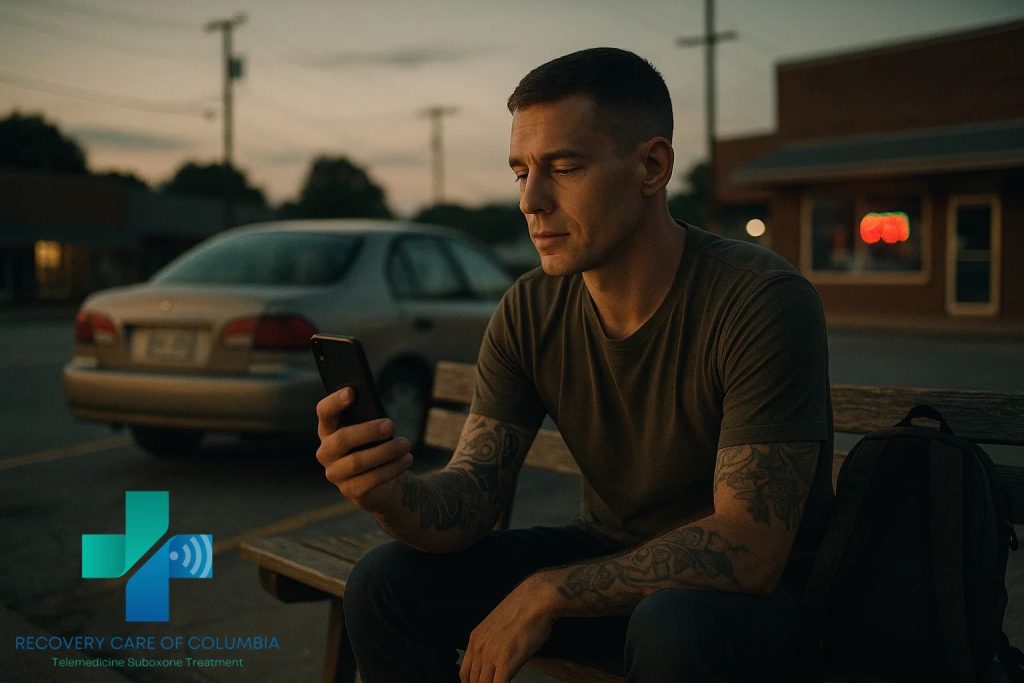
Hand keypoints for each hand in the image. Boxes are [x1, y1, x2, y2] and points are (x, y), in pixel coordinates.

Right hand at [315, 387, 413, 511]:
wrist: (380, 483)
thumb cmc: (374, 446)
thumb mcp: (372, 431)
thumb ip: (370, 421)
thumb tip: (383, 420)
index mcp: (328, 429)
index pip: (324, 412)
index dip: (335, 401)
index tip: (352, 391)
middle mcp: (326, 452)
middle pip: (342, 438)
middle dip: (368, 430)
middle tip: (390, 424)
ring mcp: (335, 474)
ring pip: (358, 462)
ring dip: (386, 451)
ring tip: (405, 444)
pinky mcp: (350, 491)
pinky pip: (371, 479)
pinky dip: (393, 468)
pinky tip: (407, 459)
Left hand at [460, 574, 560, 682]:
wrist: (536, 600)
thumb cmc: (523, 609)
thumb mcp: (497, 625)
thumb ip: (492, 642)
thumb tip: (495, 658)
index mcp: (475, 638)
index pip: (465, 673)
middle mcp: (480, 648)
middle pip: (473, 681)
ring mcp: (491, 656)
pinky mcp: (506, 662)